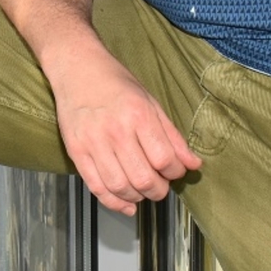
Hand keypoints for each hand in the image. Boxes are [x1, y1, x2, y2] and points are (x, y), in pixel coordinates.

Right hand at [51, 44, 201, 214]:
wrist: (76, 68)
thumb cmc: (114, 82)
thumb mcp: (149, 101)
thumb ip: (172, 135)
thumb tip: (193, 163)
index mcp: (138, 115)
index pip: (165, 160)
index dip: (175, 172)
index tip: (174, 170)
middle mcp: (115, 131)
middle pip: (144, 180)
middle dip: (159, 190)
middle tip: (160, 183)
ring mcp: (93, 142)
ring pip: (122, 188)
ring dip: (138, 197)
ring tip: (142, 188)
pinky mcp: (76, 151)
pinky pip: (97, 188)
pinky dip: (114, 203)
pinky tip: (126, 203)